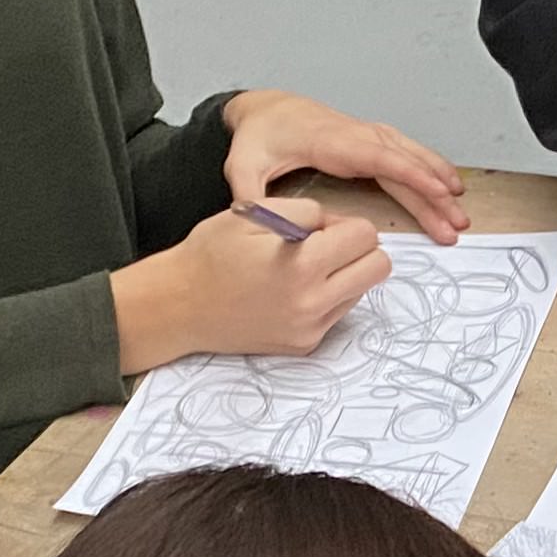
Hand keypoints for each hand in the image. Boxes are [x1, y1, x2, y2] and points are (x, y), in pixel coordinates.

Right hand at [116, 201, 388, 372]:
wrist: (177, 306)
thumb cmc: (210, 253)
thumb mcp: (255, 211)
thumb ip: (307, 212)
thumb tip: (339, 225)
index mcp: (302, 264)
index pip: (366, 235)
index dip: (345, 223)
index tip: (320, 227)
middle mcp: (313, 303)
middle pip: (379, 268)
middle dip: (359, 250)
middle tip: (325, 245)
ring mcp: (310, 329)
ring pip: (361, 291)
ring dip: (343, 274)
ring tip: (301, 268)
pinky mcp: (304, 345)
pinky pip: (338, 313)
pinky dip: (326, 297)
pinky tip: (290, 291)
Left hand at [224, 88, 467, 237]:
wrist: (267, 110)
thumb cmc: (259, 137)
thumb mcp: (243, 165)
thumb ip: (248, 193)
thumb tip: (256, 220)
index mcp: (332, 142)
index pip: (381, 157)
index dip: (413, 175)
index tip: (438, 193)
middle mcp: (357, 136)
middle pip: (405, 162)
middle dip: (434, 192)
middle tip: (456, 221)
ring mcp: (368, 136)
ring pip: (412, 157)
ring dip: (438, 181)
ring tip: (460, 208)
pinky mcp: (371, 141)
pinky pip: (407, 154)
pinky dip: (431, 167)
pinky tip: (448, 183)